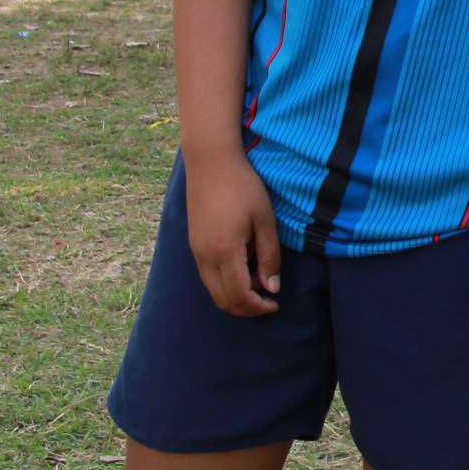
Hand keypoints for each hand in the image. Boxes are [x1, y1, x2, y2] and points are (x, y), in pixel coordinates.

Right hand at [183, 150, 282, 315]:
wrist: (211, 161)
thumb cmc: (243, 186)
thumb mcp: (265, 220)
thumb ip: (269, 256)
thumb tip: (272, 288)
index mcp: (225, 251)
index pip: (239, 296)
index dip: (258, 307)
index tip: (275, 303)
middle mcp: (205, 256)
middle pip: (222, 300)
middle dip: (246, 308)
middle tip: (268, 299)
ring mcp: (195, 251)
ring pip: (213, 290)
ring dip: (235, 295)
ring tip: (258, 279)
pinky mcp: (193, 244)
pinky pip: (207, 276)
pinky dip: (225, 282)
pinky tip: (243, 265)